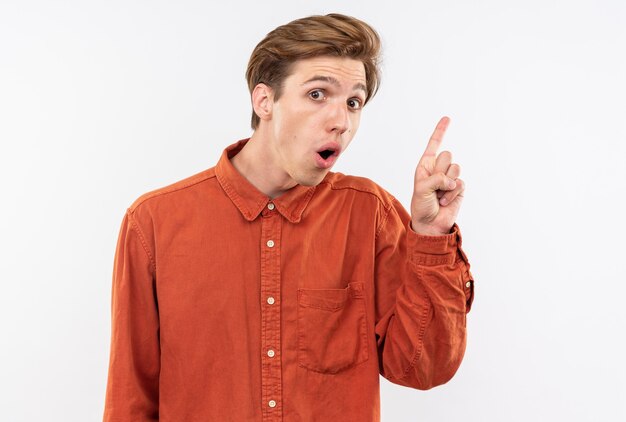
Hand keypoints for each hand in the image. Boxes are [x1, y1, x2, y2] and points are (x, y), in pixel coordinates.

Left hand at [410, 116, 464, 235]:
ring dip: (446, 184)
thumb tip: (452, 180)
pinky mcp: (459, 188)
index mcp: (425, 165)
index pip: (434, 145)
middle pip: (447, 155)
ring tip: (438, 195)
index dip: (441, 131)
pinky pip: (460, 183)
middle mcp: (438, 169)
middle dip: (440, 170)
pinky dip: (452, 193)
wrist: (431, 224)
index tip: (447, 118)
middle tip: (433, 186)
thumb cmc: (421, 206)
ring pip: (456, 168)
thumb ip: (435, 179)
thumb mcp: (421, 189)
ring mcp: (450, 178)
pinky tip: (445, 201)